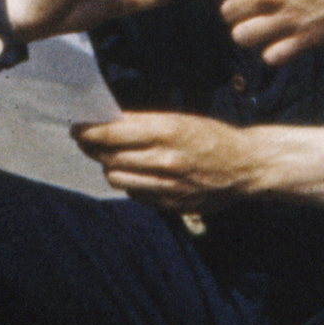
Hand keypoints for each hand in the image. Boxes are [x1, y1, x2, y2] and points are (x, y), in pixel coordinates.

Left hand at [77, 108, 267, 212]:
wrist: (246, 166)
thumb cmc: (212, 136)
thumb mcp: (180, 120)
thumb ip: (144, 123)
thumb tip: (108, 122)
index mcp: (167, 131)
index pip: (111, 134)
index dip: (88, 132)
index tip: (77, 128)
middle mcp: (165, 160)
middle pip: (109, 158)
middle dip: (93, 148)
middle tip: (87, 141)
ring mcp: (168, 186)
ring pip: (117, 178)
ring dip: (109, 166)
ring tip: (111, 157)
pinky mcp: (172, 205)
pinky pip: (136, 195)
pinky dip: (130, 183)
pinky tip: (137, 173)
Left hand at [214, 0, 323, 67]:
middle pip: (227, 12)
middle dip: (237, 9)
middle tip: (252, 6)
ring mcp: (285, 18)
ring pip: (241, 37)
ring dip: (250, 32)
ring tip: (264, 25)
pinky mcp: (304, 40)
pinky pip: (270, 56)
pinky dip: (273, 51)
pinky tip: (283, 39)